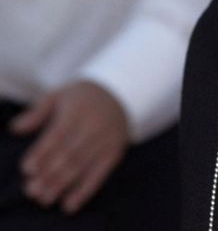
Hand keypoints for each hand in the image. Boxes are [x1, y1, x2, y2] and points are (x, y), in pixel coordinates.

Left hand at [9, 80, 129, 213]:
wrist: (119, 95)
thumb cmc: (81, 98)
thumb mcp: (60, 95)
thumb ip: (38, 111)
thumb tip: (15, 128)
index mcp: (78, 108)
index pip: (58, 134)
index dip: (42, 152)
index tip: (27, 168)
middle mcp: (94, 124)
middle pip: (69, 153)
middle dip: (49, 174)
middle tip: (32, 190)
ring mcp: (106, 139)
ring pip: (82, 166)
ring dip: (62, 185)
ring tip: (45, 199)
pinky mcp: (114, 152)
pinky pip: (99, 175)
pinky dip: (84, 191)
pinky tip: (69, 204)